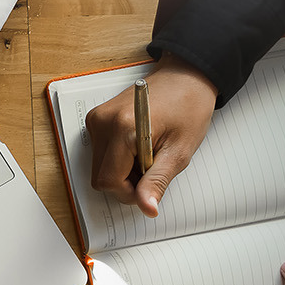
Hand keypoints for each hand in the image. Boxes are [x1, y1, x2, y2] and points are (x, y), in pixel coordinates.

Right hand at [83, 53, 216, 216]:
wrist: (185, 76)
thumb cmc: (188, 107)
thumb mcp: (180, 151)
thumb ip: (158, 181)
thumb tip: (146, 208)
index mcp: (123, 128)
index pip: (108, 181)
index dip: (129, 192)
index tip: (150, 184)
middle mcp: (103, 122)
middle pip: (100, 177)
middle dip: (125, 182)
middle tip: (152, 166)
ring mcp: (97, 119)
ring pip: (98, 168)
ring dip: (121, 171)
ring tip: (147, 154)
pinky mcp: (96, 119)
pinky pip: (99, 154)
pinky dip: (117, 159)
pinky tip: (136, 146)